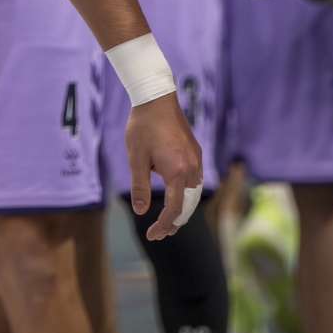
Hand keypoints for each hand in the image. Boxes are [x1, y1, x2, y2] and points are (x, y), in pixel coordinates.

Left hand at [124, 93, 204, 239]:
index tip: (151, 234)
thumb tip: (141, 211)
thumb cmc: (142, 127)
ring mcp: (196, 160)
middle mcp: (192, 169)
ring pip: (194, 195)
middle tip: (160, 234)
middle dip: (175, 223)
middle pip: (188, 206)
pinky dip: (187, 195)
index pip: (174, 210)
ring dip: (182, 210)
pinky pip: (195, 181)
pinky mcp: (195, 153)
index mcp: (177, 172)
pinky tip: (176, 196)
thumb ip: (139, 187)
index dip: (163, 225)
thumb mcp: (136, 158)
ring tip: (168, 221)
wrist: (156, 97)